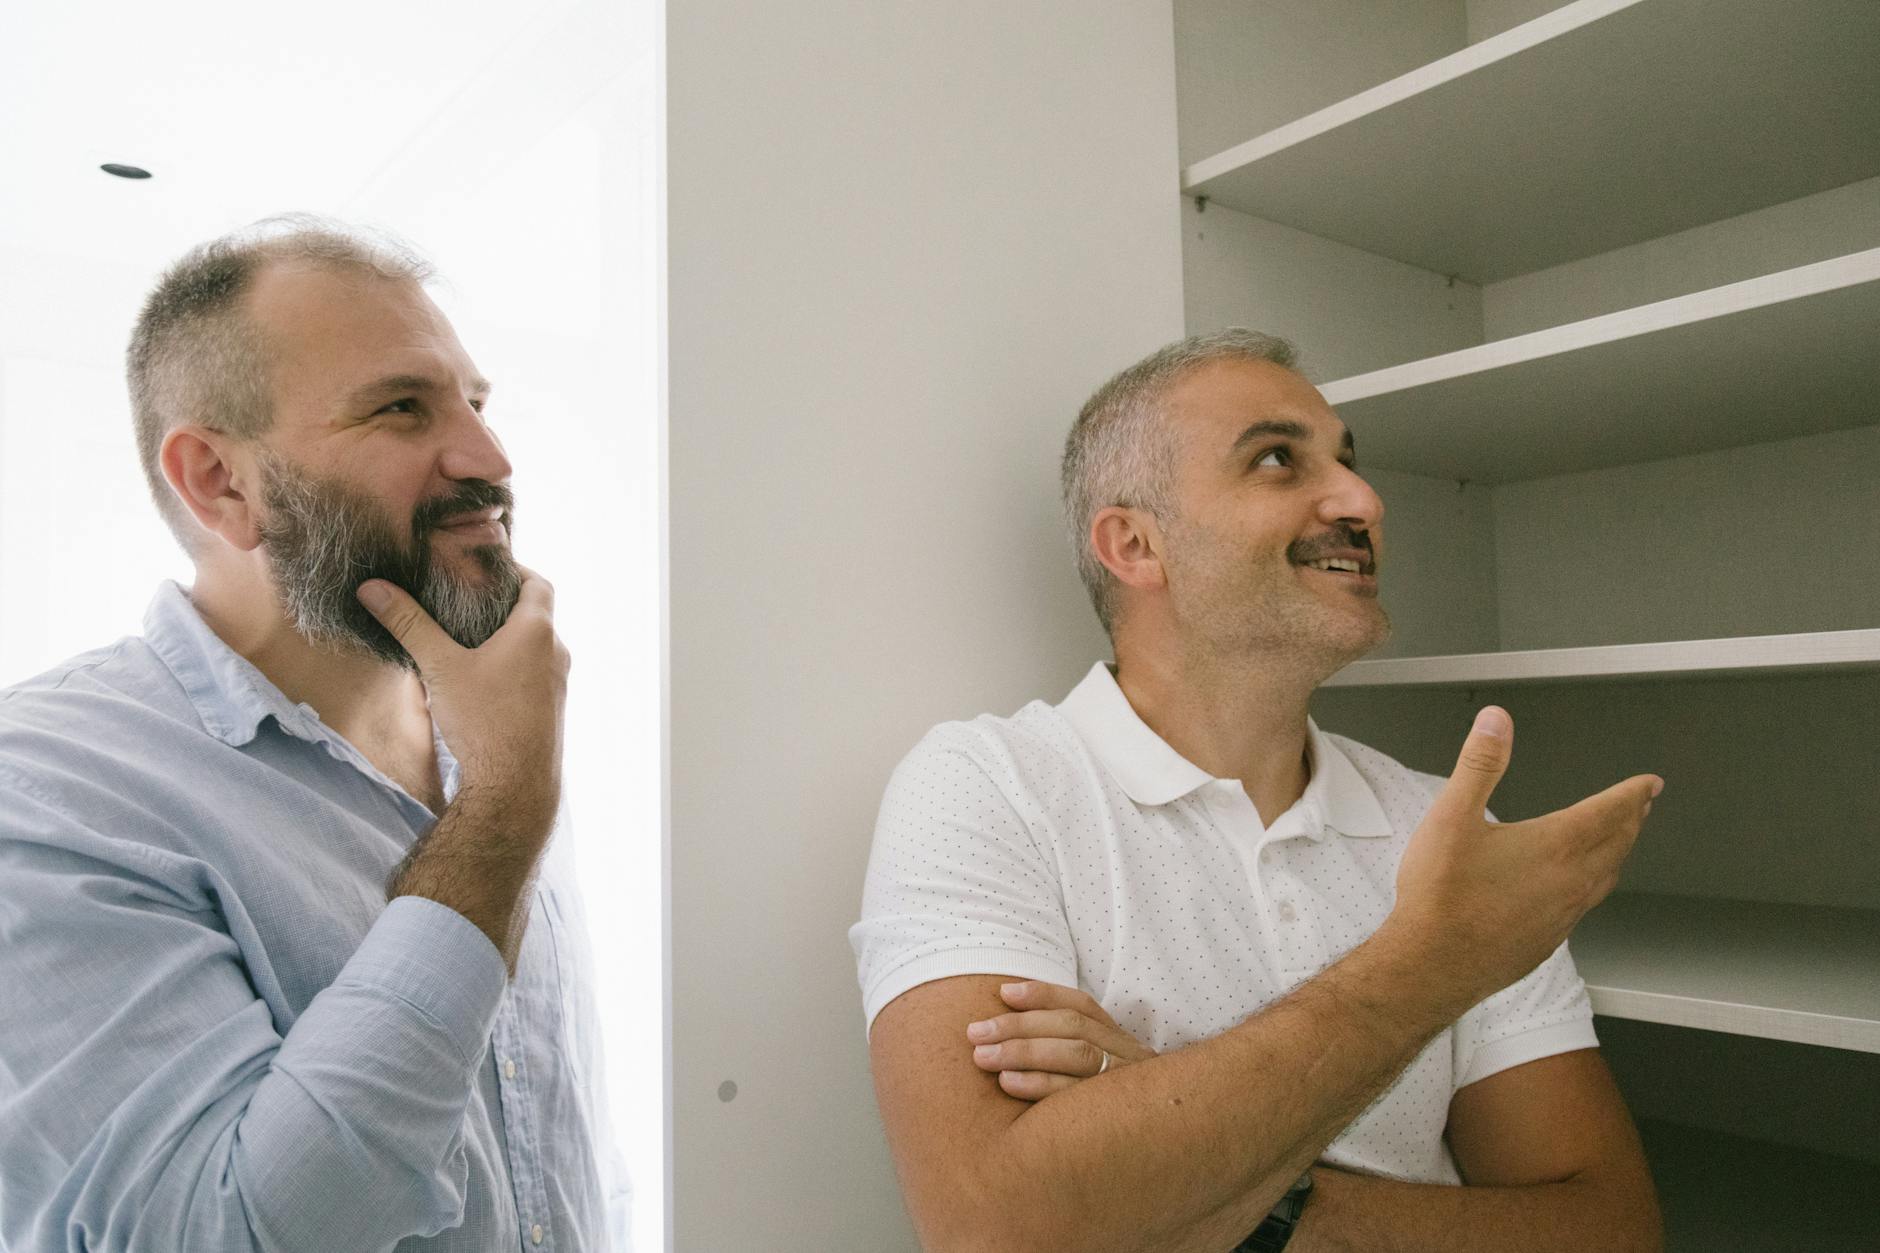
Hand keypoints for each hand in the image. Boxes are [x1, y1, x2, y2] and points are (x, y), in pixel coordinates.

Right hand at [357, 566, 568, 829]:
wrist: (514, 788)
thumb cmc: (483, 722)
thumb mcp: (440, 667)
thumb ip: (409, 624)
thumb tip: (373, 588)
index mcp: (538, 631)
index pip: (537, 582)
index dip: (514, 570)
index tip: (484, 568)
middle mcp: (556, 653)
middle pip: (536, 613)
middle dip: (504, 603)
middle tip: (468, 598)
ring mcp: (558, 684)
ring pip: (535, 647)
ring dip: (508, 637)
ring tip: (468, 635)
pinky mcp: (551, 710)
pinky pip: (534, 674)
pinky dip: (512, 665)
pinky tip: (480, 678)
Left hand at [966, 980, 1156, 1100]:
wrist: (1162, 1160)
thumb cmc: (1102, 1115)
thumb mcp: (1094, 1076)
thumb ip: (1062, 1050)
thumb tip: (1006, 1019)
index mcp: (1120, 1042)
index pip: (1083, 1007)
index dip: (1044, 995)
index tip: (1004, 992)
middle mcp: (1130, 1058)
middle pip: (1074, 1028)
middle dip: (1020, 1026)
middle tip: (975, 1033)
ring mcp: (1128, 1088)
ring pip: (1078, 1056)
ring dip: (1025, 1052)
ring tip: (983, 1056)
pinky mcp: (1119, 1119)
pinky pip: (1078, 1097)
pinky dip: (1041, 1084)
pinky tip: (1009, 1083)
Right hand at [1388, 706, 1660, 1008]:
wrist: (1433, 963)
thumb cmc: (1440, 894)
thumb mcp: (1452, 816)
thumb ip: (1479, 764)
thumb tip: (1497, 722)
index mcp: (1554, 845)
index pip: (1609, 811)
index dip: (1633, 793)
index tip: (1650, 783)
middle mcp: (1570, 881)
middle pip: (1617, 844)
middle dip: (1632, 819)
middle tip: (1641, 806)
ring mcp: (1564, 915)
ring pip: (1606, 877)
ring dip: (1618, 853)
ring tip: (1618, 841)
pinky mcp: (1549, 940)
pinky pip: (1586, 906)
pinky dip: (1594, 885)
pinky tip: (1576, 888)